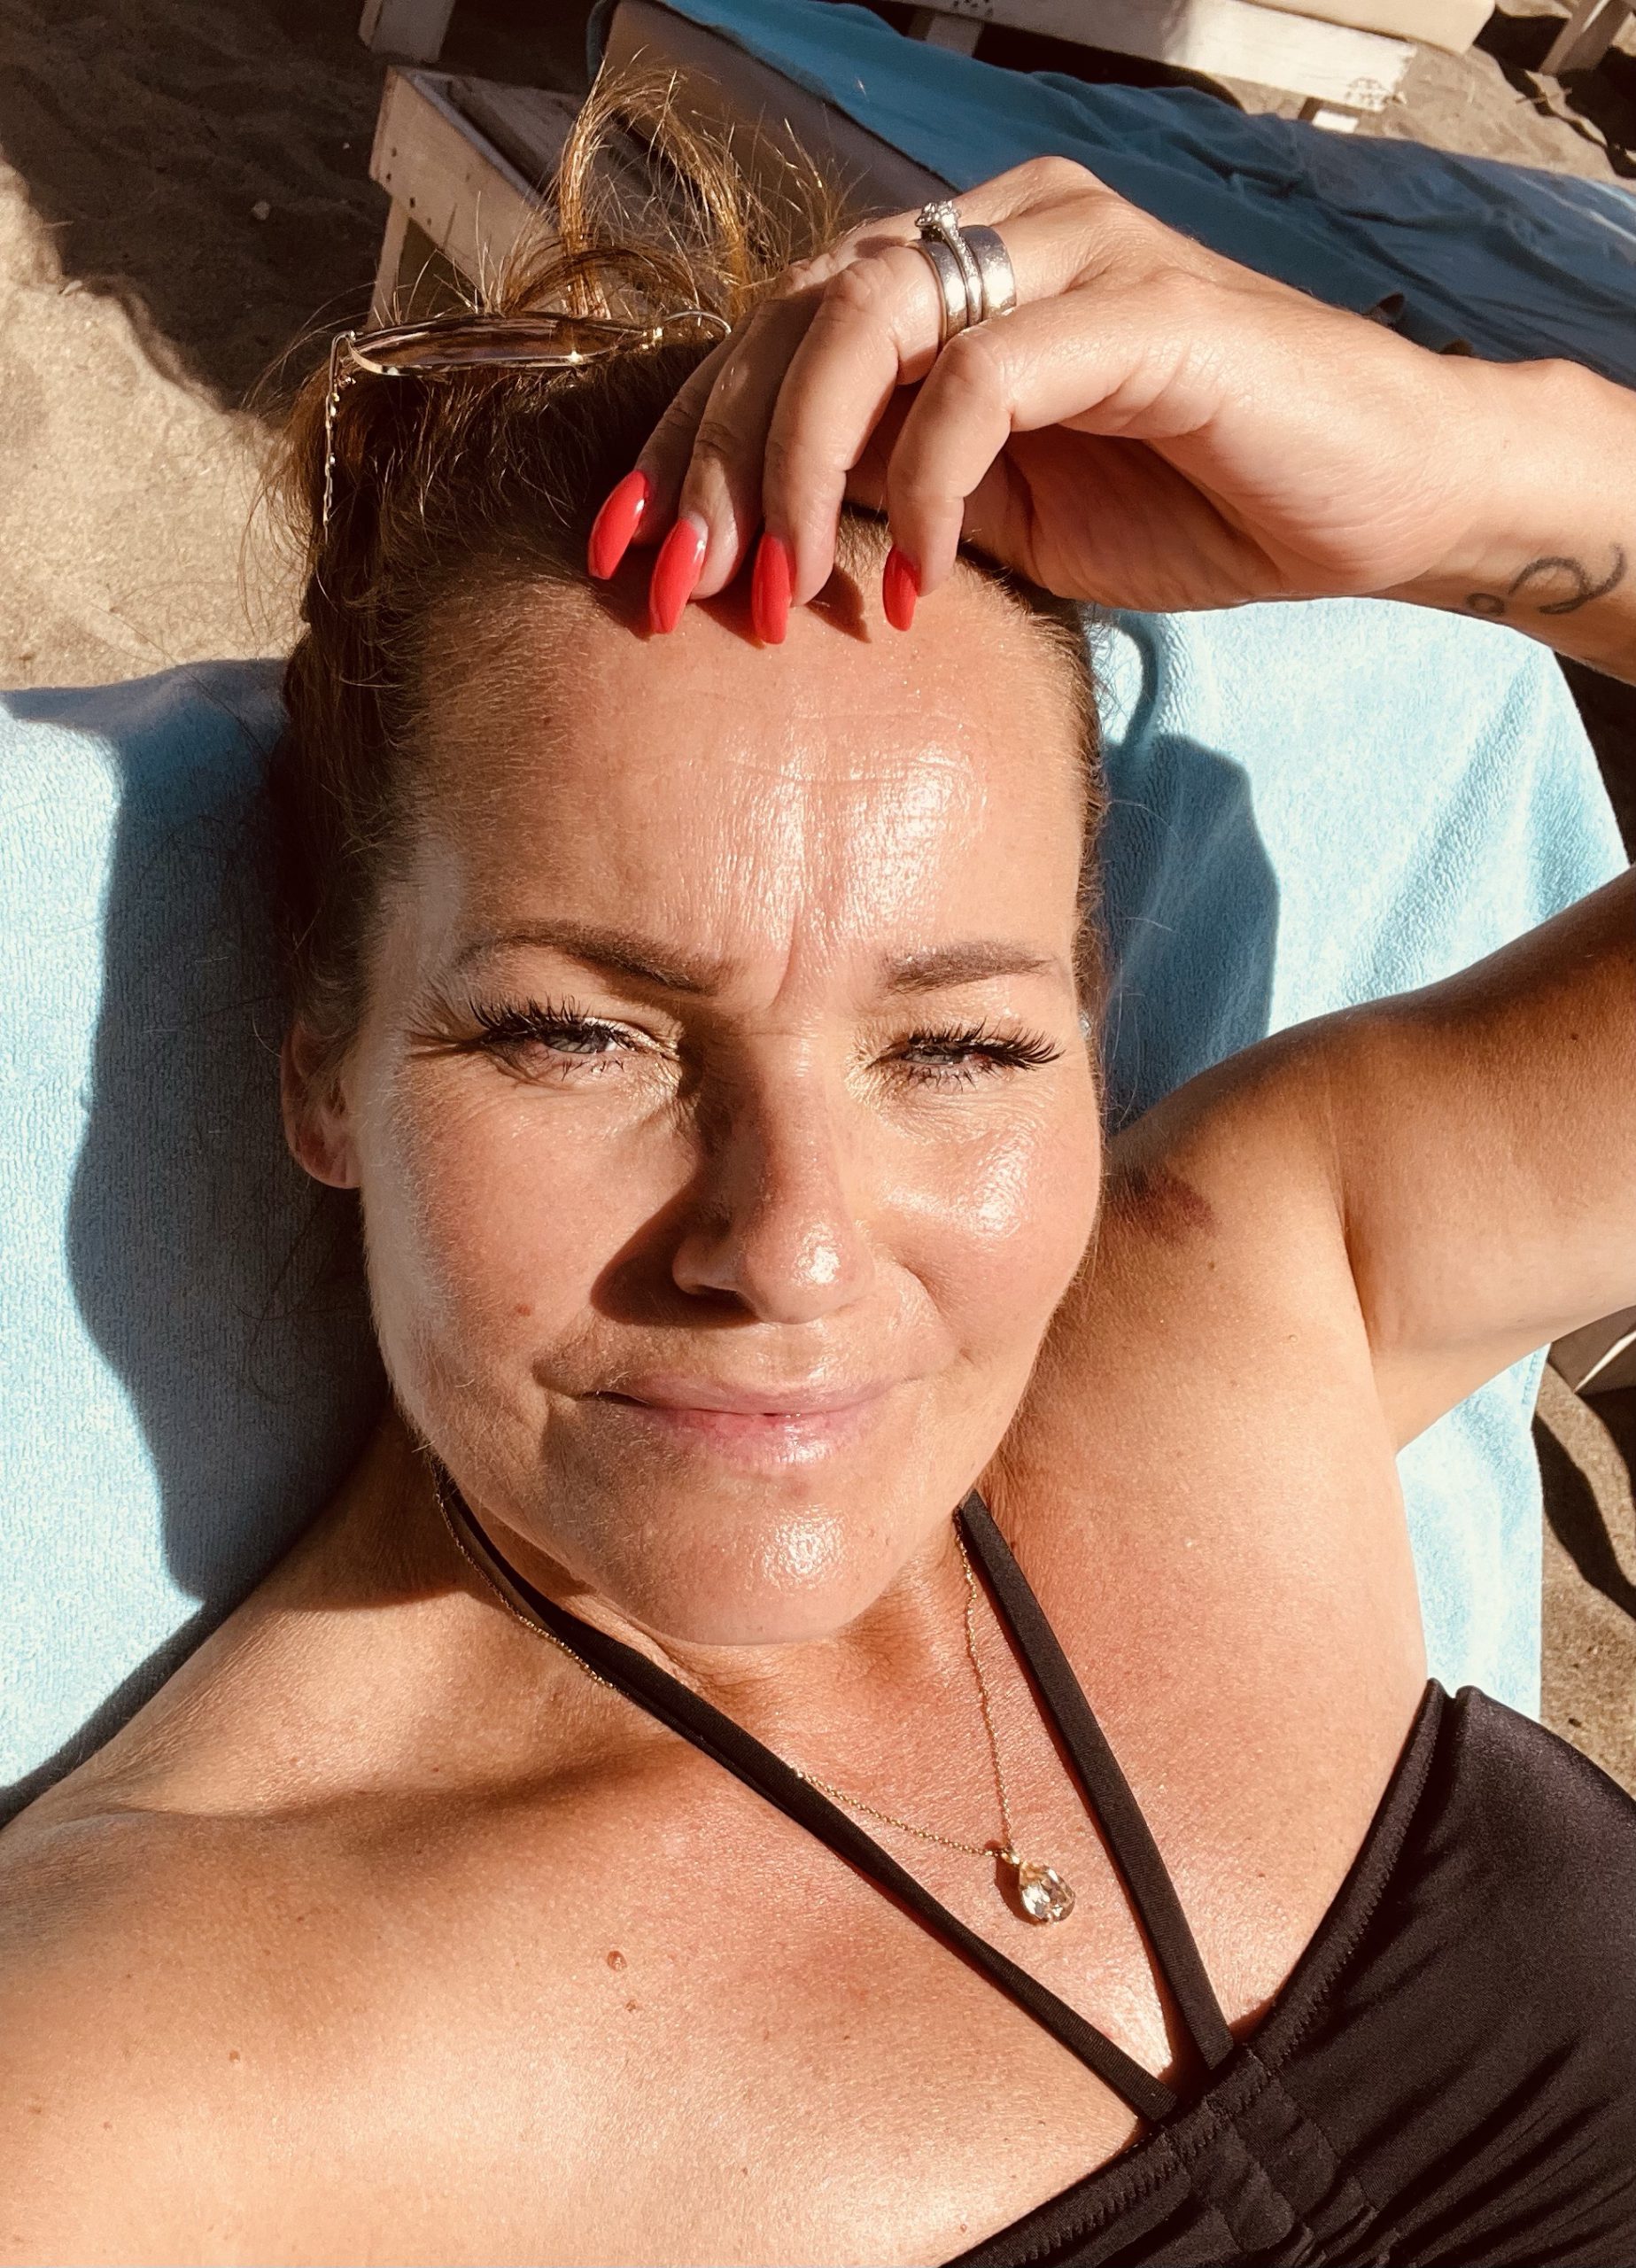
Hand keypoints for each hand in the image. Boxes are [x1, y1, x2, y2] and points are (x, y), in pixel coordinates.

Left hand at [591, 156, 1507, 634]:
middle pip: (790, 313)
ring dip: (798, 463)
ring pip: (864, 314)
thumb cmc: (1197, 500)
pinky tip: (914, 586)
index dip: (685, 441)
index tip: (625, 556)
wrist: (1378, 500)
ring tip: (784, 591)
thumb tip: (769, 531)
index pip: (777, 333)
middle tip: (680, 592)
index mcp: (958, 271)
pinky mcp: (1143, 309)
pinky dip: (928, 485)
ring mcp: (1072, 253)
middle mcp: (1000, 231)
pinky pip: (985, 377)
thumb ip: (898, 481)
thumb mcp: (1006, 508)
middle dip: (712, 462)